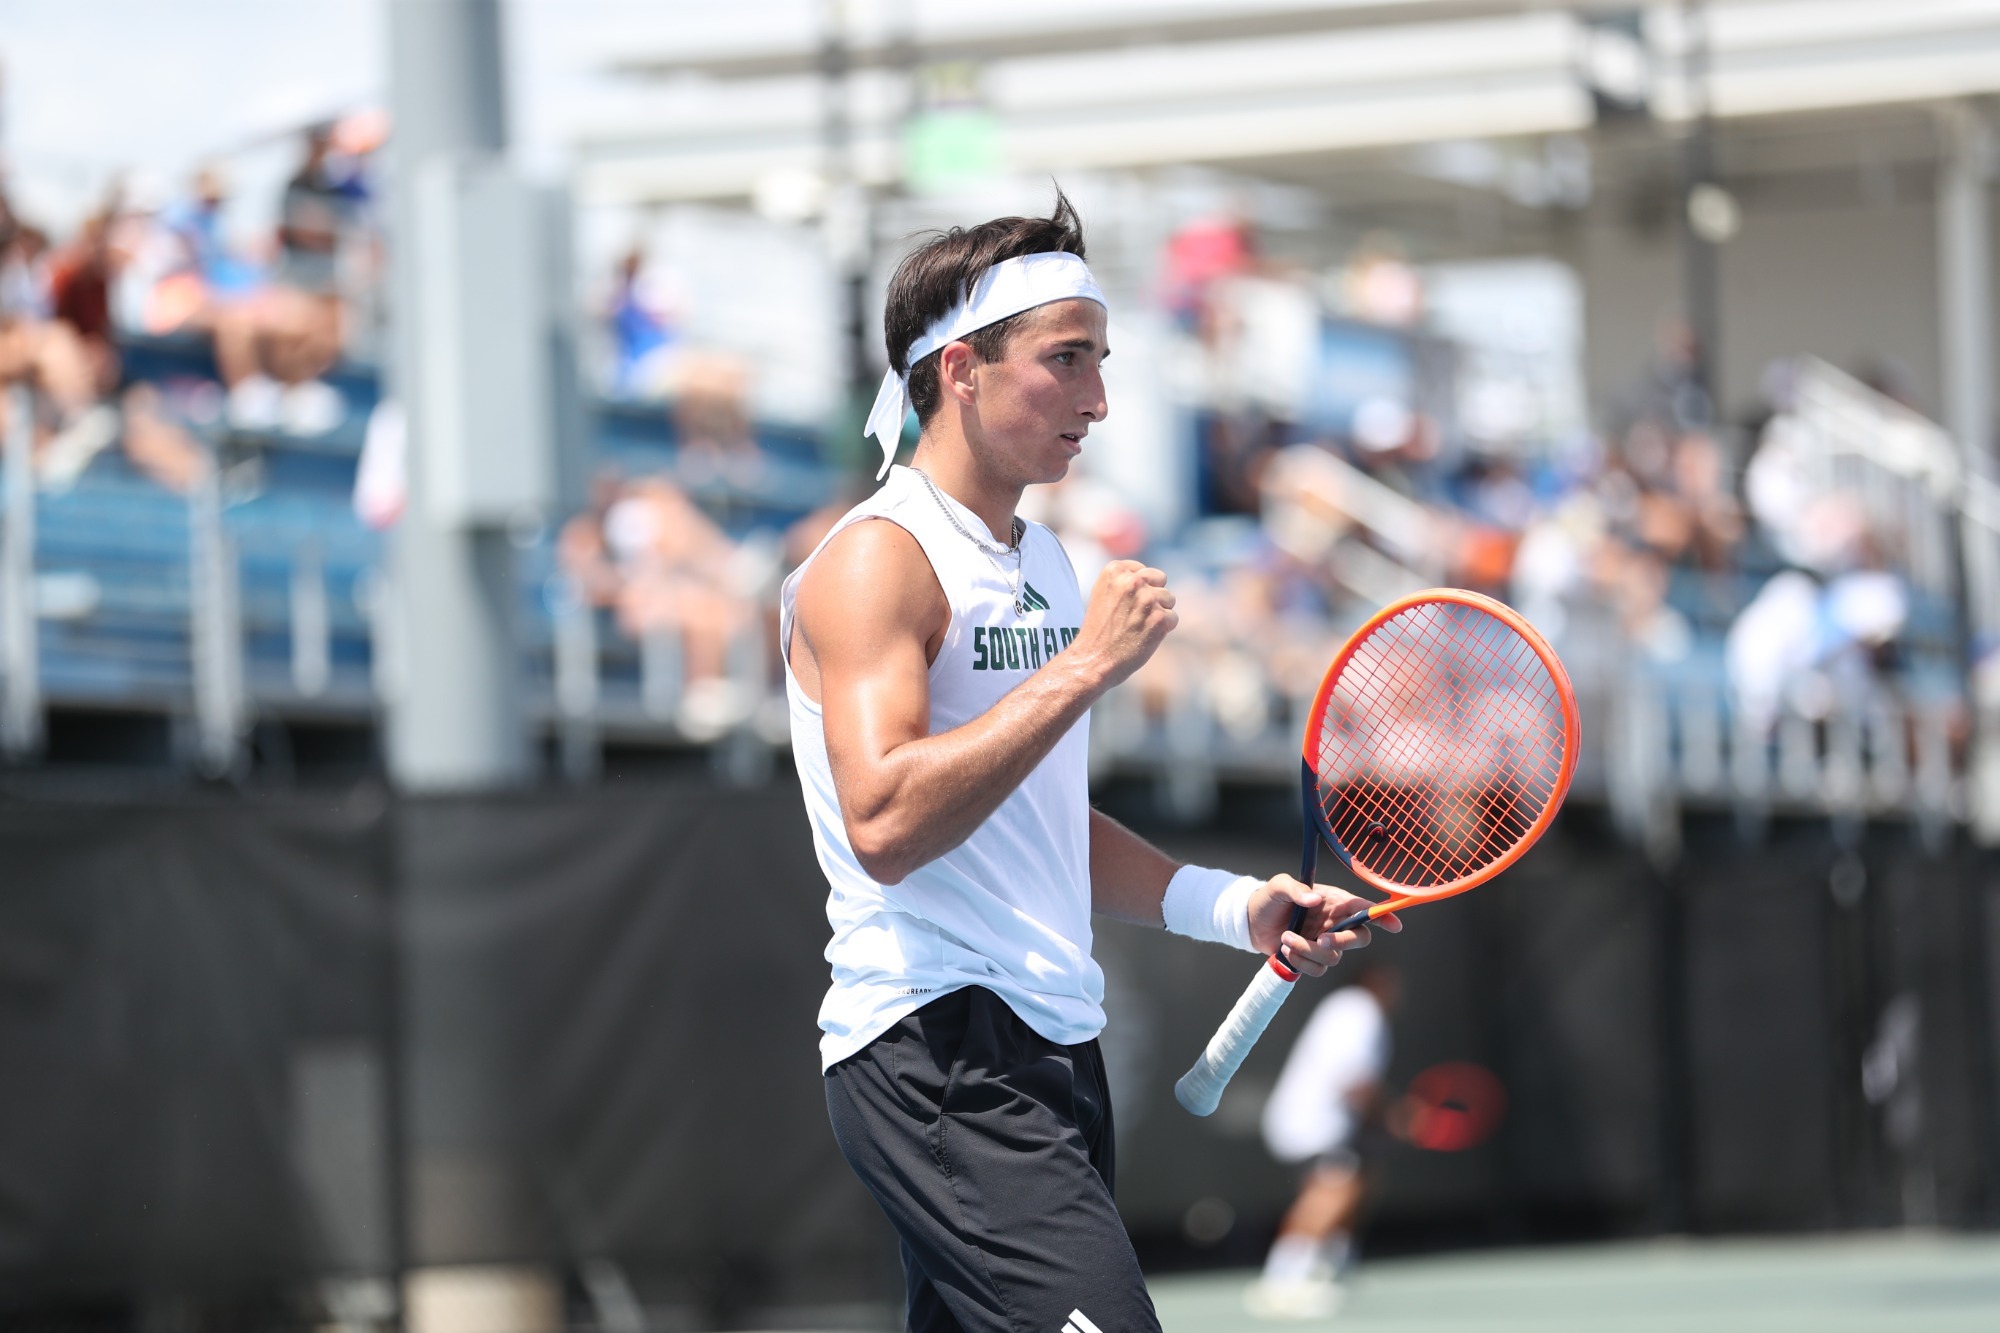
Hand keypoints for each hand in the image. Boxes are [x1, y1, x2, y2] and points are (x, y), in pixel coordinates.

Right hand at [1072, 560, 1176, 689]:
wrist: (1094, 659)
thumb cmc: (1100, 629)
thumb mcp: (1104, 593)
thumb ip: (1125, 580)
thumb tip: (1154, 578)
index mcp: (1115, 569)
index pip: (1145, 570)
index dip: (1139, 589)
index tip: (1122, 605)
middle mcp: (1132, 580)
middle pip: (1160, 580)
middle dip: (1153, 596)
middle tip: (1133, 616)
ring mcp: (1147, 598)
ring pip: (1169, 599)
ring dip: (1158, 612)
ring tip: (1137, 626)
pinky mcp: (1159, 617)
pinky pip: (1173, 618)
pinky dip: (1163, 629)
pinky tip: (1144, 636)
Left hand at [1246, 874, 1400, 976]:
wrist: (1250, 921)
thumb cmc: (1269, 899)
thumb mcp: (1279, 886)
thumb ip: (1295, 889)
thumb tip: (1314, 900)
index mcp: (1334, 902)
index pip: (1364, 908)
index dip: (1382, 916)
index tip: (1395, 926)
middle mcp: (1334, 923)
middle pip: (1358, 939)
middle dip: (1342, 942)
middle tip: (1321, 940)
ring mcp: (1324, 942)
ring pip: (1334, 957)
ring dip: (1307, 950)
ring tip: (1285, 938)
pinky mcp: (1312, 958)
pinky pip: (1318, 969)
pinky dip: (1301, 962)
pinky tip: (1284, 949)